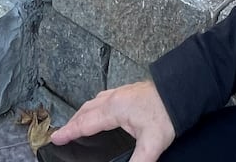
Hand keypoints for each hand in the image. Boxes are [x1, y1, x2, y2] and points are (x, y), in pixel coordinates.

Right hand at [50, 80, 175, 161]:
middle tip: (61, 134)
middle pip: (85, 111)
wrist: (180, 91)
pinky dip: (94, 106)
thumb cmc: (167, 113)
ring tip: (76, 123)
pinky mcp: (128, 92)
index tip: (55, 138)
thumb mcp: (151, 145)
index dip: (69, 132)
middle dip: (72, 123)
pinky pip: (103, 98)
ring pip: (94, 102)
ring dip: (82, 113)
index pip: (85, 123)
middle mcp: (113, 98)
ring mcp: (121, 93)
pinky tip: (98, 110)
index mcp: (113, 109)